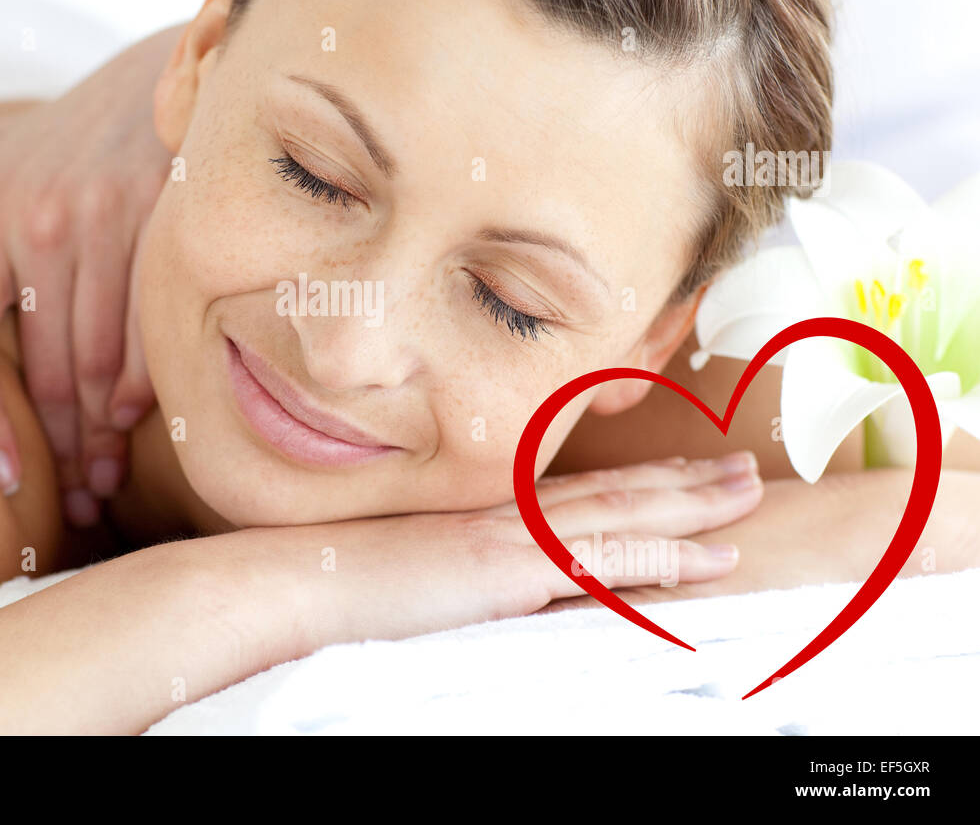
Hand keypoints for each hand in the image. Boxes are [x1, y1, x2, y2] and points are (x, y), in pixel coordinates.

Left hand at [0, 28, 179, 524]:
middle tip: (70, 498)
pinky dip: (141, 386)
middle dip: (56, 446)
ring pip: (96, 360)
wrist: (155, 87)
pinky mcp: (161, 234)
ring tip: (100, 482)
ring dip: (100, 433)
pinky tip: (133, 424)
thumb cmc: (54, 137)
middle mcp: (42, 228)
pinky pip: (146, 331)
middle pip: (42, 369)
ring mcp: (106, 231)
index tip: (0, 476)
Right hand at [212, 452, 763, 654]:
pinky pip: (605, 562)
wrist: (302, 581)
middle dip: (686, 482)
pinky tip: (709, 558)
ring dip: (692, 506)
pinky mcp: (512, 570)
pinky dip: (663, 559)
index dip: (641, 485)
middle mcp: (512, 517)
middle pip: (616, 494)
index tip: (689, 475)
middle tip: (749, 469)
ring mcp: (516, 539)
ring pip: (624, 515)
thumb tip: (481, 583)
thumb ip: (458, 569)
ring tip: (748, 493)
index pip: (582, 494)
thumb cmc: (343, 580)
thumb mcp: (413, 568)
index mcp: (492, 517)